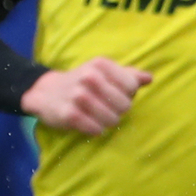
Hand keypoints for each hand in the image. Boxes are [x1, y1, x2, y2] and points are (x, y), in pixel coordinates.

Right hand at [22, 58, 149, 136]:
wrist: (45, 92)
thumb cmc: (81, 83)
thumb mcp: (103, 72)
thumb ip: (128, 75)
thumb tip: (149, 78)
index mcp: (101, 64)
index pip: (132, 86)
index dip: (128, 95)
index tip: (115, 95)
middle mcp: (89, 77)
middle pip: (124, 105)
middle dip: (119, 111)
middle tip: (108, 109)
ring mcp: (77, 95)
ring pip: (111, 119)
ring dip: (109, 122)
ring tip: (101, 119)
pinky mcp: (68, 114)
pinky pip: (95, 129)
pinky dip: (96, 130)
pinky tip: (91, 125)